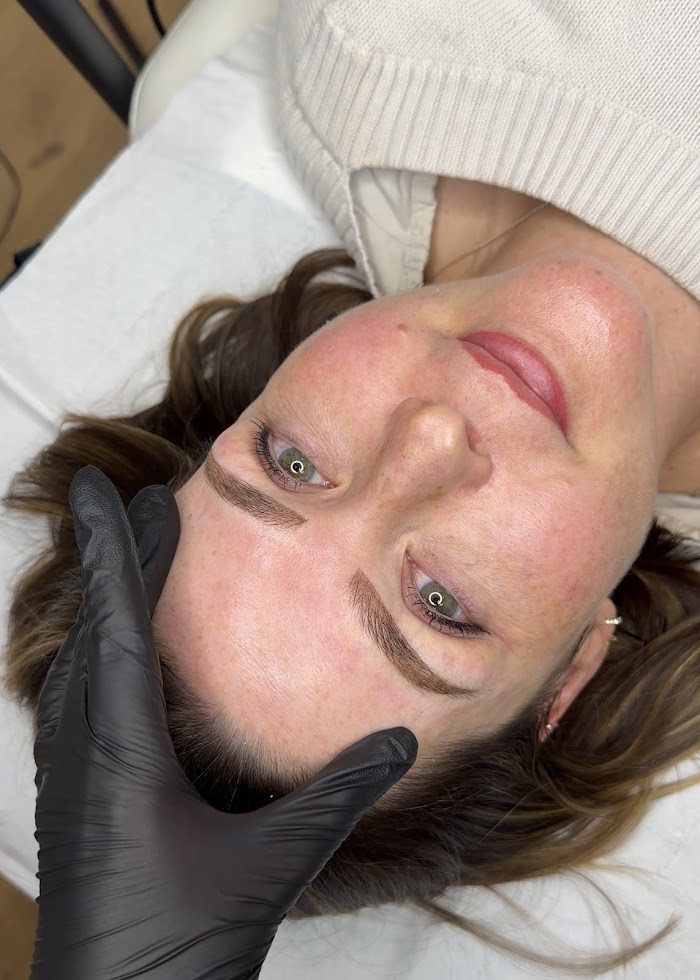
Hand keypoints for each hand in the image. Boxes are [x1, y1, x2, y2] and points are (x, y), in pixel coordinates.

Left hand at [30, 464, 417, 979]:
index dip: (114, 547)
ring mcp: (72, 777)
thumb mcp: (268, 865)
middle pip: (96, 628)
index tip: (98, 486)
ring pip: (82, 662)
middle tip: (140, 503)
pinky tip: (124, 657)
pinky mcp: (76, 799)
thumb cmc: (176, 949)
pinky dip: (103, 651)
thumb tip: (401, 742)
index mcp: (121, 751)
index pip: (116, 622)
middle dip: (119, 559)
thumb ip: (337, 797)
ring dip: (108, 603)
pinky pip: (81, 699)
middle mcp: (84, 751)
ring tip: (135, 562)